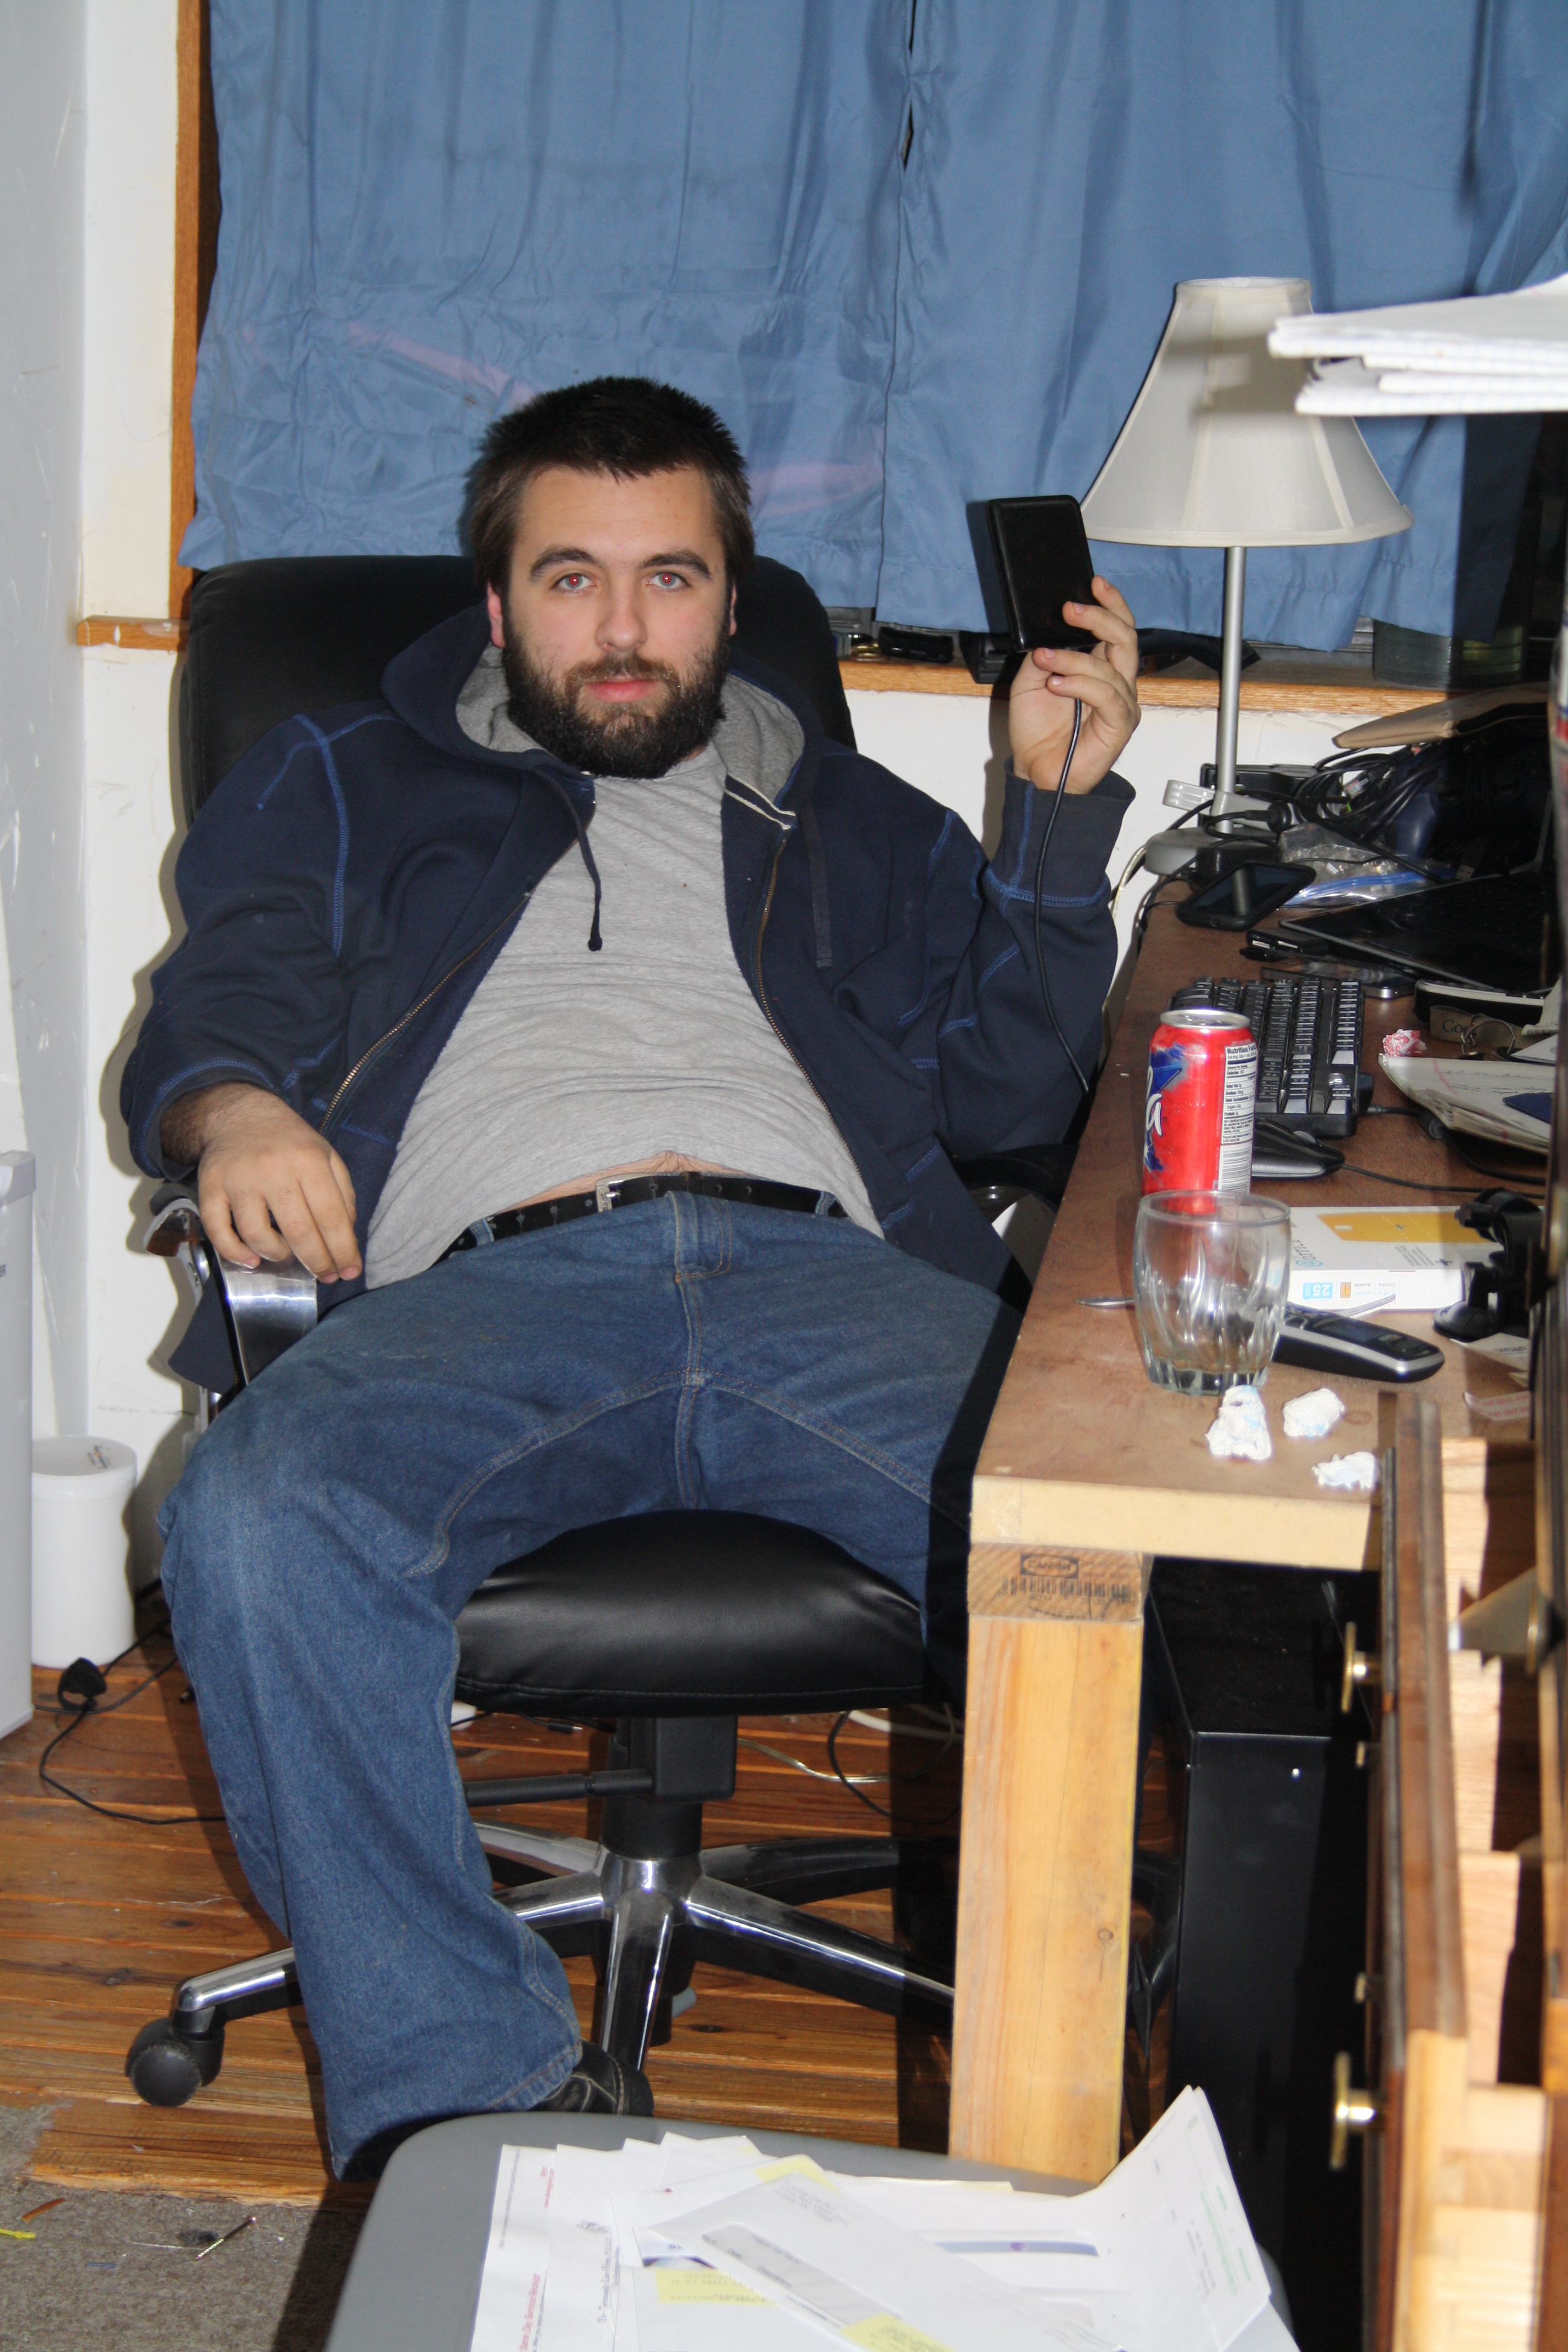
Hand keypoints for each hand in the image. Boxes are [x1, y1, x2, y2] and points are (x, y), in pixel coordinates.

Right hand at [162, 1083, 360, 1282]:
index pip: (331, 1216)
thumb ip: (343, 1193)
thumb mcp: (326, 1155)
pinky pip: (218, 1229)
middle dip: (317, 1262)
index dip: (343, 1250)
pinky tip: (251, 1259)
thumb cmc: (289, 1141)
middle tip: (325, 1276)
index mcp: (308, 1160)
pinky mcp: (210, 1185)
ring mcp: (239, 1178)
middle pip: (299, 1231)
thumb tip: (346, 1236)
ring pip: (257, 1234)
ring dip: (277, 1255)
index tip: (350, 1271)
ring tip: (286, 1255)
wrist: (238, 1113)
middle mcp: (273, 1168)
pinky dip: (234, 1252)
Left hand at [1007, 576, 1140, 795]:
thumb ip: (1045, 654)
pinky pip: (1107, 695)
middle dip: (1099, 617)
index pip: (1118, 627)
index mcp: (1100, 667)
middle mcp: (1116, 681)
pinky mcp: (1120, 723)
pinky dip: (1080, 684)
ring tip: (1046, 661)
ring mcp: (1121, 702)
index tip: (1093, 584)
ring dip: (1074, 658)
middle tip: (1071, 610)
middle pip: (1125, 637)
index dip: (1110, 603)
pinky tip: (1057, 683)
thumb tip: (1051, 632)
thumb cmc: (1038, 731)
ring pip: (1110, 665)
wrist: (1035, 772)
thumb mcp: (1031, 681)